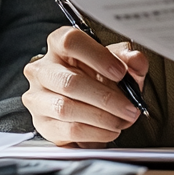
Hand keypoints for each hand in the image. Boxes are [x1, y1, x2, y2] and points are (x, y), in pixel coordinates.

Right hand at [22, 27, 148, 146]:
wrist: (87, 102)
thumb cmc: (98, 76)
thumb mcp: (118, 62)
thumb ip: (129, 58)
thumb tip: (135, 59)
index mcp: (58, 44)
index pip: (71, 42)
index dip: (98, 57)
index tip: (121, 72)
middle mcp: (42, 69)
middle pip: (69, 82)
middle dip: (106, 98)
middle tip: (129, 107)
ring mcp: (38, 97)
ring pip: (67, 109)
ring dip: (102, 118)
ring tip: (122, 119)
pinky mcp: (43, 124)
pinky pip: (69, 130)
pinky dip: (95, 133)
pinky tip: (110, 129)